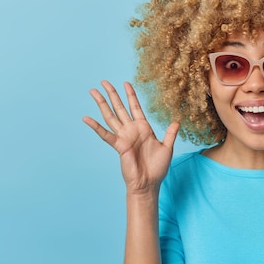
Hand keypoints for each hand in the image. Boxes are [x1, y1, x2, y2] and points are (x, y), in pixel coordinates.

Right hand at [83, 80, 179, 194]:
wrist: (149, 182)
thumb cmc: (158, 168)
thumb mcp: (167, 148)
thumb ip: (170, 134)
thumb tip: (177, 122)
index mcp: (143, 128)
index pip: (135, 107)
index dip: (131, 95)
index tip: (126, 83)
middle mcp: (132, 130)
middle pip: (119, 108)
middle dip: (112, 94)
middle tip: (104, 81)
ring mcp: (124, 137)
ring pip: (110, 116)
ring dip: (102, 103)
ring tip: (93, 92)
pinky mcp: (119, 145)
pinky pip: (105, 134)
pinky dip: (95, 126)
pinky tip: (86, 118)